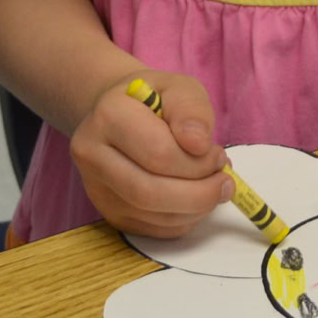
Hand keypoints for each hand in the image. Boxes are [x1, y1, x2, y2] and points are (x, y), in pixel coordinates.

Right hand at [71, 70, 230, 236]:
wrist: (119, 116)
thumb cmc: (154, 101)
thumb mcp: (178, 88)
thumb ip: (192, 110)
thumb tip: (199, 145)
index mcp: (108, 115)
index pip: (158, 153)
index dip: (198, 162)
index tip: (219, 155)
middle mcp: (91, 154)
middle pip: (150, 192)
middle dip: (200, 193)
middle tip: (225, 182)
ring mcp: (96, 188)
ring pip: (153, 215)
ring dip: (196, 208)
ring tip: (212, 186)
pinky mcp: (109, 213)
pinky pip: (154, 229)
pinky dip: (184, 220)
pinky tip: (193, 199)